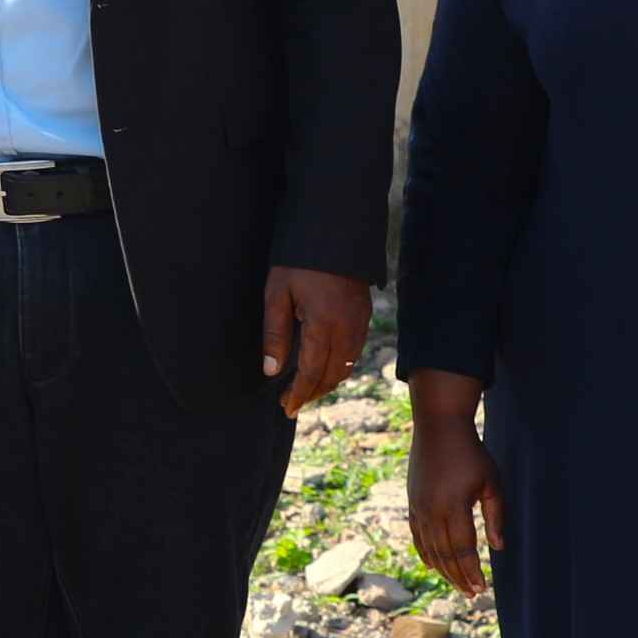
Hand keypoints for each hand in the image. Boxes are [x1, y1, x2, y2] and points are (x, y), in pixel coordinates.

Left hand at [257, 265, 370, 416]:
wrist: (335, 230)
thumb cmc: (299, 260)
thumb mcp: (277, 293)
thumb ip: (275, 334)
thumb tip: (271, 371)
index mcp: (323, 325)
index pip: (311, 373)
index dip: (298, 394)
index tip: (286, 408)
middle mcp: (347, 329)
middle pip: (331, 375)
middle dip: (312, 393)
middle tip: (291, 403)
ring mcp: (360, 322)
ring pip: (346, 367)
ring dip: (327, 382)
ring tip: (306, 390)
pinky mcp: (365, 315)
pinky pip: (355, 352)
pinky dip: (339, 367)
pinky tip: (324, 367)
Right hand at [406, 375, 503, 597]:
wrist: (438, 428)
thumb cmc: (471, 453)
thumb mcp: (492, 482)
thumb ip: (496, 516)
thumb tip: (498, 547)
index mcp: (454, 506)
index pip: (463, 548)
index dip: (472, 571)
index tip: (482, 588)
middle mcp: (432, 511)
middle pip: (445, 554)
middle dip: (459, 577)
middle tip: (472, 594)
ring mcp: (419, 508)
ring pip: (430, 549)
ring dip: (445, 571)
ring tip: (458, 586)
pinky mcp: (413, 504)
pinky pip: (418, 537)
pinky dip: (427, 555)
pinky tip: (436, 567)